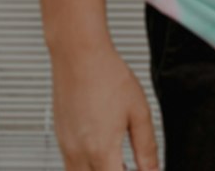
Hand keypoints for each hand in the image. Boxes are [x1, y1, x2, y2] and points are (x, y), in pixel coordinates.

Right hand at [50, 38, 159, 169]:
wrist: (79, 54)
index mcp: (101, 151)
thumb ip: (146, 148)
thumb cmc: (107, 76)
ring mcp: (66, 148)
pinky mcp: (61, 139)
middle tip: (131, 165)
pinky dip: (88, 167)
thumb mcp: (138, 111)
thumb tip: (153, 170)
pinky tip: (103, 150)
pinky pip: (71, 166)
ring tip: (119, 161)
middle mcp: (79, 154)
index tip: (140, 169)